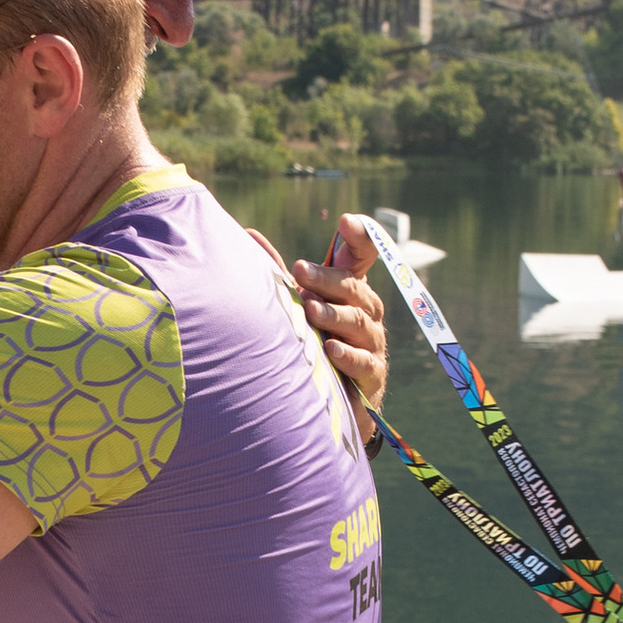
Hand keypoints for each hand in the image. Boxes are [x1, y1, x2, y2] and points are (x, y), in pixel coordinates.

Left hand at [293, 214, 387, 424]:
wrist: (331, 400)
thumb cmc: (312, 343)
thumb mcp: (297, 306)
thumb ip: (279, 273)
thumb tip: (249, 233)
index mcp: (350, 291)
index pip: (360, 258)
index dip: (358, 239)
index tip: (345, 222)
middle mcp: (366, 313)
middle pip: (354, 288)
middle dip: (327, 279)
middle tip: (301, 271)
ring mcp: (372, 343)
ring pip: (358, 323)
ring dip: (334, 315)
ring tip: (311, 310)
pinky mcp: (373, 375)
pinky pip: (364, 362)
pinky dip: (347, 355)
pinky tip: (330, 350)